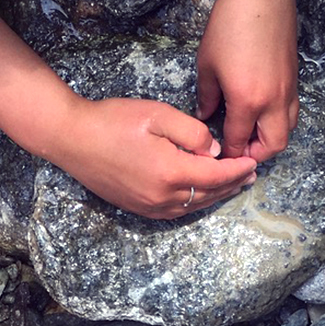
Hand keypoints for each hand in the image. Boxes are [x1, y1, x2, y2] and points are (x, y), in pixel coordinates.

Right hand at [54, 96, 256, 218]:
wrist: (72, 138)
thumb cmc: (112, 121)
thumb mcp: (158, 115)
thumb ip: (192, 132)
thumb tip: (213, 150)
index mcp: (171, 172)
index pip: (216, 176)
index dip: (237, 170)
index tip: (253, 162)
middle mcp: (162, 197)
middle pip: (208, 195)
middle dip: (232, 185)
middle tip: (249, 175)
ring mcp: (149, 206)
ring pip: (193, 206)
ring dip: (215, 196)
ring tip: (232, 185)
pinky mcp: (138, 207)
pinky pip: (176, 211)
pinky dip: (195, 203)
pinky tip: (200, 194)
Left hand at [197, 0, 298, 160]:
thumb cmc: (230, 23)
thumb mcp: (207, 64)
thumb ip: (207, 96)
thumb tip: (206, 115)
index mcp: (247, 101)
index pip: (239, 142)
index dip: (227, 154)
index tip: (216, 157)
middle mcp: (273, 101)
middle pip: (273, 146)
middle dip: (255, 155)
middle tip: (237, 150)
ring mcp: (288, 90)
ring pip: (288, 130)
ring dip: (271, 139)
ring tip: (251, 135)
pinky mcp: (295, 78)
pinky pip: (292, 112)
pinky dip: (279, 121)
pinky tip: (262, 114)